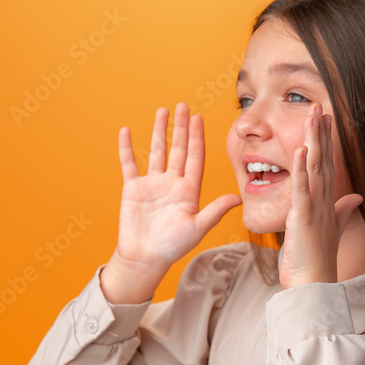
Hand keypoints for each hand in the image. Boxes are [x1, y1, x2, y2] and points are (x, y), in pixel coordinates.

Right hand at [113, 102, 242, 275]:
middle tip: (183, 105)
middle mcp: (172, 183)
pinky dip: (127, 148)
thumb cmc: (172, 247)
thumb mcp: (197, 227)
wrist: (144, 258)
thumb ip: (215, 210)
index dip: (197, 137)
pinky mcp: (133, 189)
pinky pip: (129, 164)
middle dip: (181, 127)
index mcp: (188, 190)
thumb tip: (238, 198)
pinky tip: (126, 131)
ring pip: (156, 151)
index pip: (195, 157)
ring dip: (160, 131)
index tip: (199, 118)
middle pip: (178, 149)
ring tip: (163, 111)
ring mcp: (152, 185)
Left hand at [278, 103, 363, 288]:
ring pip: (315, 168)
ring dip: (313, 142)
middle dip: (320, 133)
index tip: (325, 119)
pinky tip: (301, 150)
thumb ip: (342, 212)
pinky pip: (301, 190)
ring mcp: (314, 208)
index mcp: (326, 203)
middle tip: (319, 106)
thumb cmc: (316, 261)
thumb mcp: (330, 230)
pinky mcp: (302, 218)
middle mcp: (323, 202)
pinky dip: (301, 170)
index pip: (327, 165)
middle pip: (323, 160)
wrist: (313, 286)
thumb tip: (355, 198)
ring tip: (312, 116)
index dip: (326, 141)